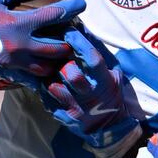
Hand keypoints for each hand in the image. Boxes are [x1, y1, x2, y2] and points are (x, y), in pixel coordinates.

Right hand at [0, 0, 84, 83]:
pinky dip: (44, 74)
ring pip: (49, 67)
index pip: (54, 16)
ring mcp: (14, 63)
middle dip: (71, 39)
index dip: (72, 7)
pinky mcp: (8, 74)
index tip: (81, 3)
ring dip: (59, 59)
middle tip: (75, 32)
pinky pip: (34, 79)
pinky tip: (49, 67)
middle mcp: (19, 46)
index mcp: (17, 24)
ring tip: (64, 49)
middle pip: (59, 48)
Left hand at [44, 24, 142, 157]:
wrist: (108, 128)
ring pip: (54, 87)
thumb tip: (83, 30)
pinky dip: (44, 90)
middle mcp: (91, 96)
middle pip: (71, 75)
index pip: (93, 59)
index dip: (80, 43)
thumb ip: (100, 55)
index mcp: (105, 82)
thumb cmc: (110, 94)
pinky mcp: (64, 118)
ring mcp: (76, 109)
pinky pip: (47, 100)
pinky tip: (46, 84)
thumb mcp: (114, 75)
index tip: (69, 31)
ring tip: (48, 70)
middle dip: (62, 63)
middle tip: (55, 55)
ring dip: (48, 77)